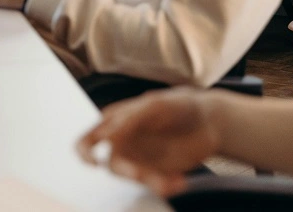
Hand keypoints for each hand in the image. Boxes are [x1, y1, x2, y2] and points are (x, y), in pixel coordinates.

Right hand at [76, 88, 221, 197]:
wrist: (209, 122)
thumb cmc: (178, 106)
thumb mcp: (155, 105)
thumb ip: (131, 118)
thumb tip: (108, 134)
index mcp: (115, 122)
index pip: (89, 139)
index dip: (84, 152)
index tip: (94, 162)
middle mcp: (124, 144)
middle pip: (113, 164)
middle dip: (129, 172)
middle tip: (143, 176)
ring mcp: (139, 160)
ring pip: (134, 179)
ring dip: (152, 181)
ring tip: (177, 182)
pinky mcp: (156, 174)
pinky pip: (154, 186)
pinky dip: (167, 186)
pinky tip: (181, 181)